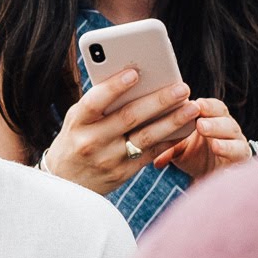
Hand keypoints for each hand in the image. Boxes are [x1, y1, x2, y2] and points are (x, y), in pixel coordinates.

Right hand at [41, 66, 199, 193]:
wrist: (65, 185)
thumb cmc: (75, 140)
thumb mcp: (77, 121)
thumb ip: (100, 103)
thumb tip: (136, 78)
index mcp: (77, 123)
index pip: (95, 102)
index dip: (114, 87)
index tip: (135, 73)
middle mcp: (91, 142)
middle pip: (128, 117)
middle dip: (158, 101)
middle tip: (182, 87)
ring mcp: (108, 160)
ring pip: (145, 137)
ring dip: (172, 121)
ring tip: (193, 107)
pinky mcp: (122, 174)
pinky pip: (151, 154)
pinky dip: (170, 140)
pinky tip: (186, 128)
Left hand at [156, 97, 250, 180]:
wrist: (209, 179)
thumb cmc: (193, 157)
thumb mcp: (179, 151)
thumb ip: (169, 149)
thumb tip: (156, 162)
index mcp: (213, 119)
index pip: (214, 107)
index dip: (206, 105)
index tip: (194, 103)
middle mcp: (228, 128)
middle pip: (224, 118)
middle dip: (211, 119)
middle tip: (198, 122)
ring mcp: (237, 142)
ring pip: (233, 133)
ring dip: (218, 130)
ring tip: (203, 129)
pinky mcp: (242, 158)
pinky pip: (239, 152)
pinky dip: (229, 148)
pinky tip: (216, 147)